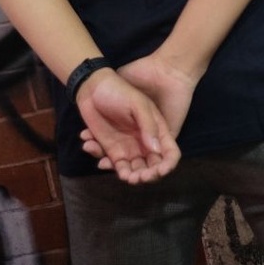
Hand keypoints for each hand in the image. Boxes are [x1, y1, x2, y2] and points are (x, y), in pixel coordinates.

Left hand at [80, 54, 197, 169]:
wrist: (93, 87)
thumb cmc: (120, 91)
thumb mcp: (138, 104)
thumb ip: (149, 125)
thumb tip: (155, 151)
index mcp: (157, 130)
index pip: (169, 153)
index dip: (167, 165)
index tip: (158, 171)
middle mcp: (145, 142)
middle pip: (152, 167)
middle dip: (145, 176)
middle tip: (135, 177)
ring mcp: (129, 147)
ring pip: (134, 170)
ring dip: (129, 176)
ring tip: (119, 171)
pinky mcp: (112, 149)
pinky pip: (115, 165)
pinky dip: (108, 166)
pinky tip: (99, 157)